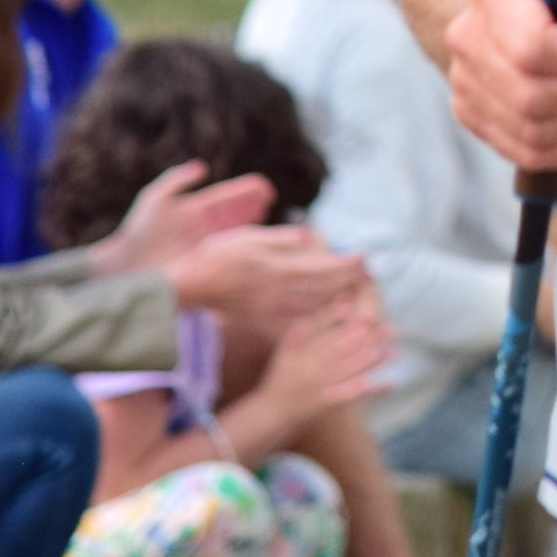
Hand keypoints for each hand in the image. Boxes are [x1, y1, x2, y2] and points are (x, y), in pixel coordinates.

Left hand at [90, 161, 275, 277]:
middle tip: (270, 199)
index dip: (244, 191)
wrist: (124, 266)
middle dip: (252, 205)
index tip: (263, 187)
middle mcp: (202, 226)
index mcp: (194, 210)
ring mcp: (203, 244)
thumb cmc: (138, 232)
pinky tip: (253, 241)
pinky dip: (242, 244)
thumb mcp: (154, 199)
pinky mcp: (203, 261)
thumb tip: (202, 166)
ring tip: (266, 214)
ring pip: (234, 230)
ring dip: (250, 222)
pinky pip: (227, 251)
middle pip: (234, 213)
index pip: (225, 197)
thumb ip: (176, 179)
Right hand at [165, 223, 366, 333]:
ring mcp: (271, 308)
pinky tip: (324, 315)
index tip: (363, 259)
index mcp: (278, 267)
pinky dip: (313, 318)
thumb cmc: (218, 254)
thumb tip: (310, 234)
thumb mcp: (250, 236)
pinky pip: (294, 321)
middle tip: (366, 276)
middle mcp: (278, 291)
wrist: (191, 285)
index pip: (320, 267)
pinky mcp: (262, 319)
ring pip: (312, 306)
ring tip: (353, 293)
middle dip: (346, 282)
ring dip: (335, 299)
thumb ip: (282, 238)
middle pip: (322, 289)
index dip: (344, 264)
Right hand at [260, 292, 396, 417]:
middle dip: (369, 339)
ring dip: (373, 360)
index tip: (365, 316)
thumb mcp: (285, 348)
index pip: (327, 333)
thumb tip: (333, 307)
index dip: (349, 326)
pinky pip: (351, 393)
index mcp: (302, 351)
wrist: (271, 411)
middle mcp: (312, 366)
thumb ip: (304, 327)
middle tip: (391, 331)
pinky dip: (371, 389)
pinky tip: (388, 383)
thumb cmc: (279, 376)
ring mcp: (320, 384)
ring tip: (394, 351)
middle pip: (343, 349)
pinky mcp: (326, 402)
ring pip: (350, 368)